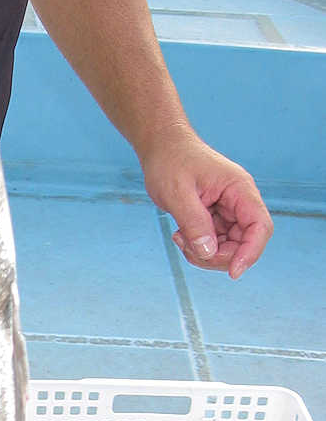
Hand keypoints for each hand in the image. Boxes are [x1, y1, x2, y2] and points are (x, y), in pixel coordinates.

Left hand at [140, 127, 273, 279]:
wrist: (162, 148)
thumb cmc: (170, 162)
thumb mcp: (178, 194)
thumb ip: (194, 223)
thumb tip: (209, 252)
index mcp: (239, 189)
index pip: (260, 226)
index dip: (250, 252)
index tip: (233, 273)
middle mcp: (239, 201)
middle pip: (245, 242)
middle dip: (218, 256)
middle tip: (188, 247)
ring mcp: (228, 210)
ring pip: (228, 247)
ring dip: (205, 253)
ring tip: (180, 237)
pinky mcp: (216, 217)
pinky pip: (215, 243)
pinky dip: (198, 247)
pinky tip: (180, 235)